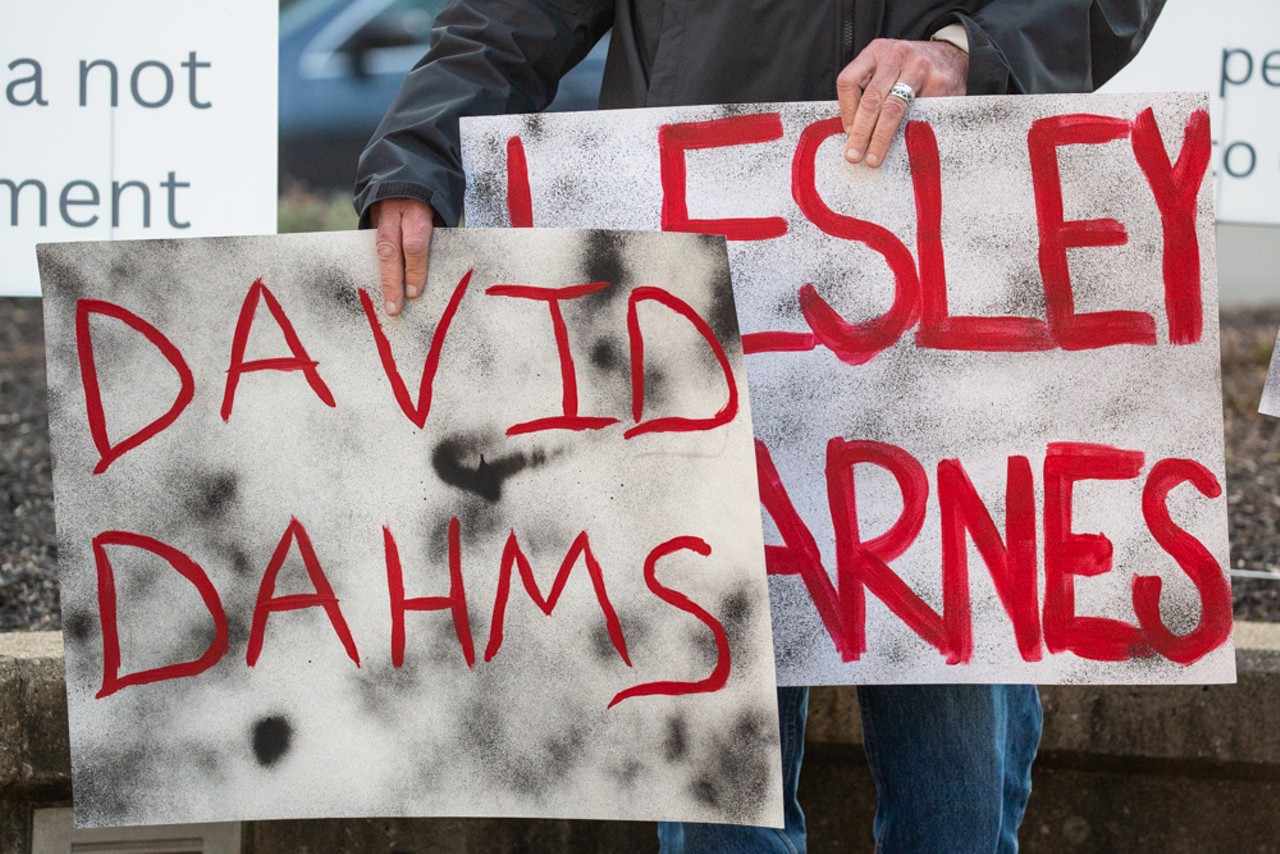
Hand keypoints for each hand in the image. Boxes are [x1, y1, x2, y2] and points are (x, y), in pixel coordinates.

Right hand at [371, 197, 435, 315]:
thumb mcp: (439, 210)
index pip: (414, 244)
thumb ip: (436, 235)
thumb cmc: (430, 198)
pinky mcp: (371, 221)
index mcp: (416, 210)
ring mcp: (378, 216)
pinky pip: (373, 246)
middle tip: (394, 308)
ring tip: (387, 303)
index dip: (415, 269)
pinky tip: (378, 287)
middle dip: (392, 282)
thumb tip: (438, 268)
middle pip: (390, 251)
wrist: (404, 169)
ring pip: (378, 250)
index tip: (414, 292)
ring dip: (382, 278)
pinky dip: (377, 267)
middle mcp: (393, 214)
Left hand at [837, 39, 967, 167]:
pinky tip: (903, 145)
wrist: (951, 55)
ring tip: (874, 158)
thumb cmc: (909, 68)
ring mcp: (918, 67)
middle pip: (871, 98)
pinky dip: (908, 133)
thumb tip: (851, 131)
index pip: (849, 80)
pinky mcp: (938, 82)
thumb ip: (867, 91)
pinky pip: (919, 113)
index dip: (845, 110)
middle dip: (860, 132)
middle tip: (854, 155)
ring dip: (880, 137)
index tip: (847, 133)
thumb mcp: (885, 68)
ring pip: (893, 108)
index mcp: (876, 51)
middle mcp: (895, 55)